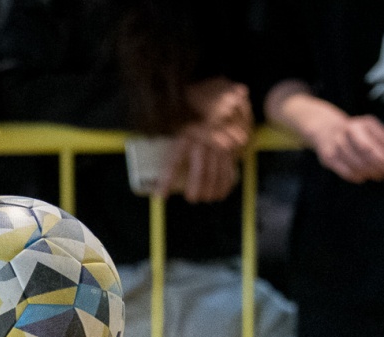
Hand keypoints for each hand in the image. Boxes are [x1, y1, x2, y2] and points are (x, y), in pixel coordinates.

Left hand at [161, 78, 249, 202]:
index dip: (167, 180)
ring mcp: (221, 144)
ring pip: (216, 173)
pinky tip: (221, 193)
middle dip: (196, 188)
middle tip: (192, 198)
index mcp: (188, 132)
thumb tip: (150, 132)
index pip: (175, 161)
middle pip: (201, 172)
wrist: (226, 91)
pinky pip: (230, 168)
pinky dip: (226, 182)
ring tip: (206, 199)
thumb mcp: (180, 107)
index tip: (161, 195)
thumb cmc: (199, 99)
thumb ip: (168, 120)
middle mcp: (205, 141)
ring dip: (211, 190)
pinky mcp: (233, 146)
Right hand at [311, 112, 383, 183]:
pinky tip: (364, 176)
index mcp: (366, 123)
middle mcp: (351, 130)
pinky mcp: (329, 157)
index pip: (383, 138)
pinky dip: (358, 177)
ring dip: (372, 173)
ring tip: (380, 176)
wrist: (326, 129)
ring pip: (359, 165)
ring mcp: (338, 144)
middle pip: (370, 152)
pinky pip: (348, 173)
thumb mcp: (371, 130)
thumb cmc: (356, 134)